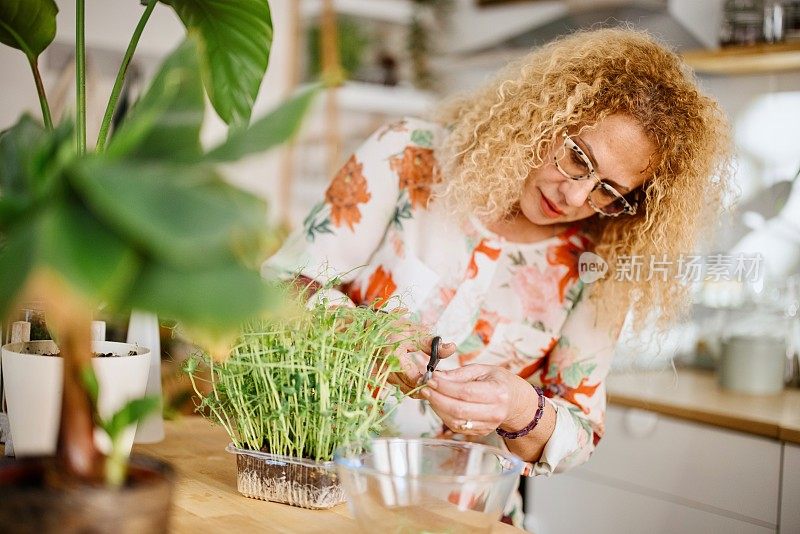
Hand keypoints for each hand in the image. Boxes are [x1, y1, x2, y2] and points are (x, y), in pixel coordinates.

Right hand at [382, 314, 455, 395]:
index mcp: (393, 356)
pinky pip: (398, 385)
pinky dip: (409, 384)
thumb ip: (432, 343)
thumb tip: (451, 348)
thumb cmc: (394, 327)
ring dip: (416, 387)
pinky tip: (418, 378)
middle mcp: (385, 368)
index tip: (439, 378)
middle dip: (424, 387)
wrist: (374, 327)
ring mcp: (381, 373)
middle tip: (438, 381)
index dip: (428, 381)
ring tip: (429, 379)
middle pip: (409, 388)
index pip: (413, 379)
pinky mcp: (381, 376)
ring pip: (403, 389)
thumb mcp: (415, 331)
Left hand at [421, 364, 537, 435]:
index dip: (445, 387)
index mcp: (498, 392)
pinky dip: (444, 416)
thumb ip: (459, 373)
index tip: (431, 379)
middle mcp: (495, 412)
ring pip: (456, 422)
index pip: (466, 392)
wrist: (514, 401)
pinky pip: (457, 427)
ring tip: (430, 396)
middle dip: (437, 399)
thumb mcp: (482, 370)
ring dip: (438, 409)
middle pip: (459, 410)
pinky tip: (439, 405)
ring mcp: (489, 425)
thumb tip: (437, 377)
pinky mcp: (481, 432)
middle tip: (425, 388)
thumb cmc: (498, 381)